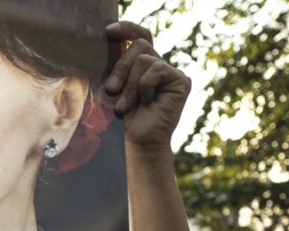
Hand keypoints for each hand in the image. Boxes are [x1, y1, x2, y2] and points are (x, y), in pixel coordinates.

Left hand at [104, 21, 190, 145]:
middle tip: (111, 90)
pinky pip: (157, 69)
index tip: (108, 31)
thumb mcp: (113, 88)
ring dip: (130, 84)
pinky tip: (146, 101)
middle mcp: (157, 66)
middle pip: (139, 45)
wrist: (135, 143)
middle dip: (121, 67)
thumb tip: (112, 39)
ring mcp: (170, 73)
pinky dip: (144, 86)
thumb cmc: (121, 120)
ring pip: (144, 59)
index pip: (138, 36)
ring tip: (125, 106)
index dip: (126, 29)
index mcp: (140, 66)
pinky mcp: (180, 81)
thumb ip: (115, 65)